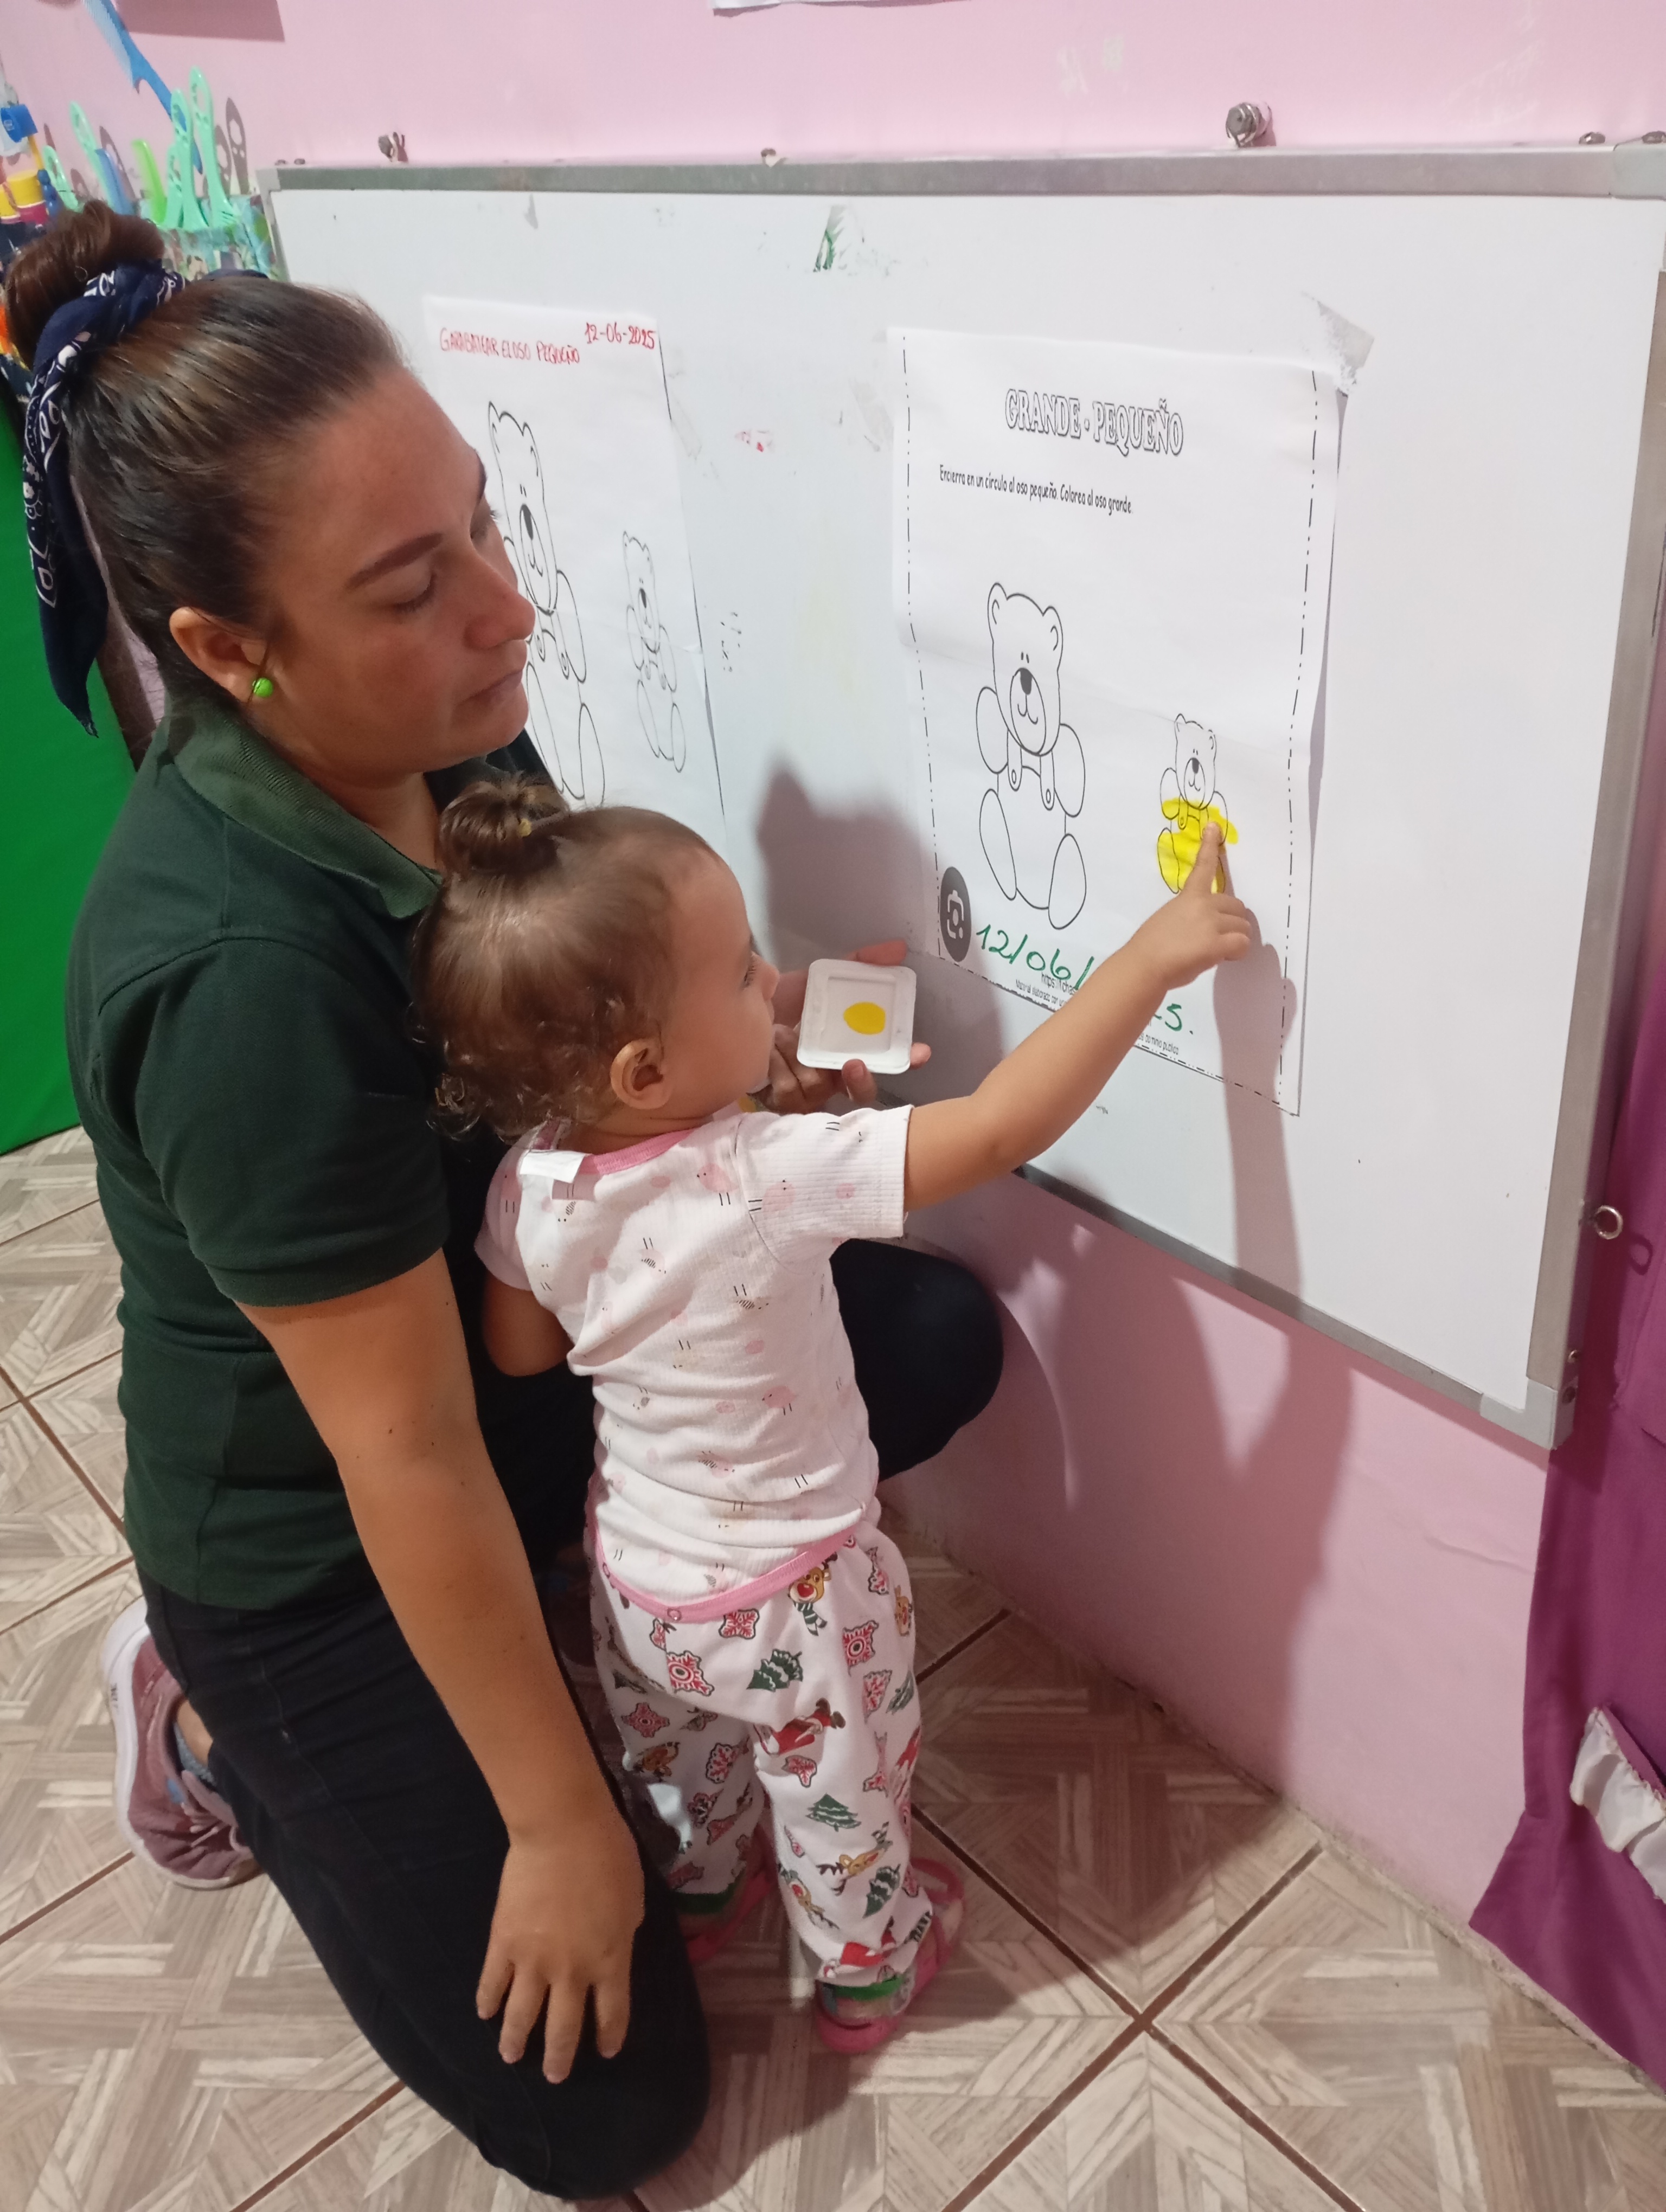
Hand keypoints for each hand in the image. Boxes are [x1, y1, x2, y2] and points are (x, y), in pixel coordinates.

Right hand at [477, 1801, 643, 2081]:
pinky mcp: (503, 1944)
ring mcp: (533, 1962)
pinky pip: (492, 1983)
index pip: (612, 2015)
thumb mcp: (633, 1902)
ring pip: (522, 2017)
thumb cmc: (610, 1857)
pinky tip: (485, 2014)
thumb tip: (613, 1954)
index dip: (609, 2037)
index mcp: (610, 1962)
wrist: (563, 1831)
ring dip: (517, 2042)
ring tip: (512, 2057)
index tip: (606, 2052)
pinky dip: (488, 2002)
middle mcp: (571, 1973)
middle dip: (560, 2058)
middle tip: (555, 2076)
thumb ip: (622, 1937)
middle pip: (564, 2029)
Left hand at [766, 940, 930, 1111]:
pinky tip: (767, 1049)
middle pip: (862, 1093)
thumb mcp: (817, 978)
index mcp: (849, 1050)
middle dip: (861, 1079)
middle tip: (853, 1062)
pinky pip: (790, 1090)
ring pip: (820, 1085)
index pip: (888, 1063)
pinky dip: (779, 1063)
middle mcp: (834, 1078)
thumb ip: (858, 963)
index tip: (921, 1051)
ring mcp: (809, 1095)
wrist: (737, 1011)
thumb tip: (899, 947)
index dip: (907, 1059)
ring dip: (801, 1055)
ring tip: (783, 1032)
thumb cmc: (780, 1002)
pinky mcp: (783, 1105)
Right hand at [1130, 826, 1252, 990]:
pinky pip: (1242, 944)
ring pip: (1243, 928)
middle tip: (1217, 939)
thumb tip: (1203, 932)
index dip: (1209, 846)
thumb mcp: (1169, 920)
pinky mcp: (1217, 943)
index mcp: (1188, 897)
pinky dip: (1237, 953)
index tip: (1214, 826)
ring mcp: (1211, 923)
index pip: (1203, 867)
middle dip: (1232, 923)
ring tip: (1213, 952)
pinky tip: (1222, 958)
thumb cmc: (1150, 947)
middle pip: (1237, 907)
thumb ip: (1190, 917)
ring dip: (1234, 940)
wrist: (1144, 965)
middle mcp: (1203, 904)